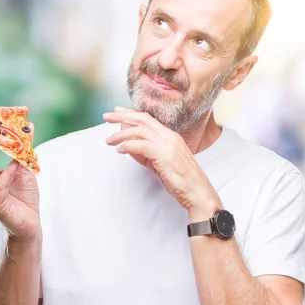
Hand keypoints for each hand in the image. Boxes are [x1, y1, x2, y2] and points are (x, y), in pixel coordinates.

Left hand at [103, 108, 220, 219]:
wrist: (198, 193)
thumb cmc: (181, 181)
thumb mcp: (160, 164)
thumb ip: (145, 154)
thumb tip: (128, 146)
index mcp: (171, 136)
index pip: (148, 118)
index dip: (130, 113)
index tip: (116, 112)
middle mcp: (170, 137)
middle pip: (142, 119)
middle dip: (122, 116)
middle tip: (106, 117)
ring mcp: (168, 145)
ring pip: (140, 130)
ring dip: (121, 134)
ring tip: (109, 141)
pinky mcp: (164, 156)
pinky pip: (141, 145)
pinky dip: (128, 146)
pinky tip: (120, 151)